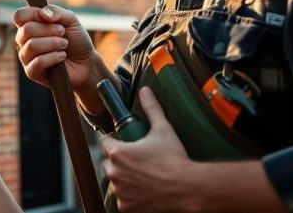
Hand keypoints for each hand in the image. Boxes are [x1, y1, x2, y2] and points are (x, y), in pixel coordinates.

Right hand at [13, 5, 97, 93]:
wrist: (86, 62)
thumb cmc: (76, 40)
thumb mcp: (70, 20)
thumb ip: (56, 11)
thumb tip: (41, 14)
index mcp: (30, 25)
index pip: (19, 16)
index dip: (33, 14)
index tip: (50, 18)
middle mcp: (24, 40)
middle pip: (26, 30)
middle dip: (49, 30)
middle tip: (63, 33)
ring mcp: (26, 57)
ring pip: (32, 46)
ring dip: (53, 43)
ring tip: (64, 45)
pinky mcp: (32, 73)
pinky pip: (37, 62)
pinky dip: (53, 57)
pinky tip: (62, 56)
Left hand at [101, 87, 193, 212]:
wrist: (187, 188)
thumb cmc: (174, 160)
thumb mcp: (163, 129)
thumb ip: (151, 108)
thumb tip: (145, 91)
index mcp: (118, 152)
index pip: (105, 142)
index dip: (114, 140)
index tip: (123, 141)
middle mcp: (115, 172)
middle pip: (110, 162)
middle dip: (120, 160)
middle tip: (138, 159)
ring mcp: (120, 191)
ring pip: (116, 181)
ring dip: (125, 178)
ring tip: (144, 174)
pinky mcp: (126, 207)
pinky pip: (123, 198)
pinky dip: (130, 195)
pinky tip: (145, 189)